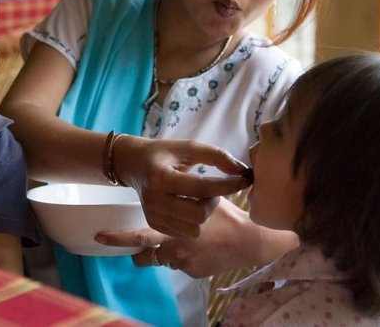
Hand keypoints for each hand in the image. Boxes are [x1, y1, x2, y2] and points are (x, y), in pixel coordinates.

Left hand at [95, 199, 297, 277]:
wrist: (251, 242)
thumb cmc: (229, 215)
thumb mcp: (209, 196)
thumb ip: (192, 192)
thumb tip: (180, 181)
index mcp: (174, 231)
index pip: (140, 237)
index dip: (118, 238)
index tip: (98, 236)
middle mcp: (175, 250)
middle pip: (144, 255)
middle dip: (127, 249)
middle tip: (106, 240)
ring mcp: (184, 263)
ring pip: (162, 257)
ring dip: (163, 250)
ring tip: (174, 239)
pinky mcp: (193, 272)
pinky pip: (179, 263)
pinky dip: (184, 255)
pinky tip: (199, 247)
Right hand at [113, 137, 251, 237]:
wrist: (134, 164)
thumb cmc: (165, 153)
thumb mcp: (189, 147)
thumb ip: (216, 156)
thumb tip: (242, 171)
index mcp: (161, 177)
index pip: (202, 187)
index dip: (229, 184)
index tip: (245, 179)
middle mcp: (155, 200)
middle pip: (199, 215)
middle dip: (213, 202)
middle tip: (213, 190)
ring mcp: (153, 215)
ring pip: (194, 229)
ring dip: (204, 214)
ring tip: (201, 198)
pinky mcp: (155, 224)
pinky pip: (185, 233)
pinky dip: (194, 221)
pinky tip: (190, 205)